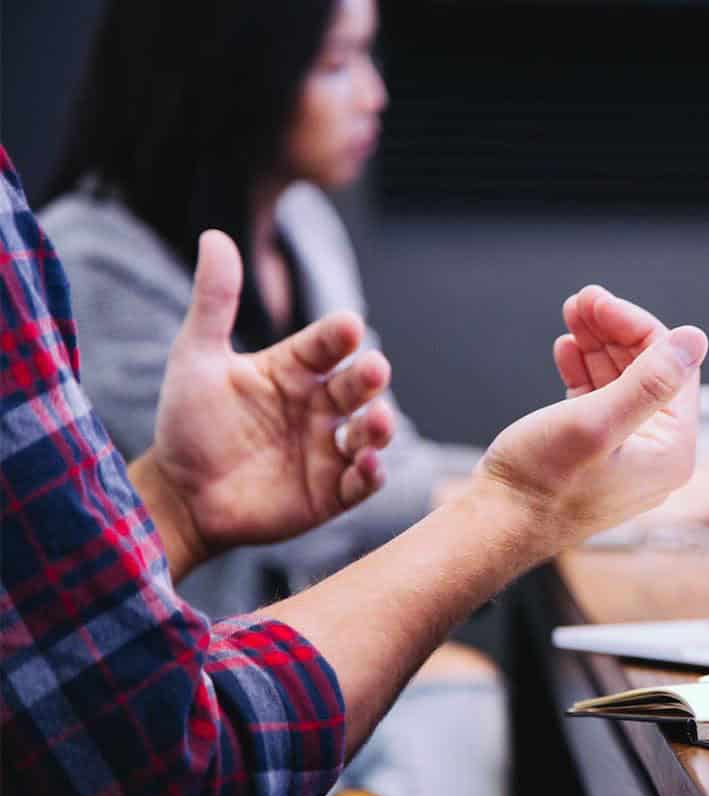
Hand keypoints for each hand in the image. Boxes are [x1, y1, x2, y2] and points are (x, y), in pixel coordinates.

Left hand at [137, 231, 394, 575]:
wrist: (178, 496)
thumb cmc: (188, 424)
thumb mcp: (196, 358)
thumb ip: (214, 301)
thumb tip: (215, 236)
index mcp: (294, 370)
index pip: (326, 345)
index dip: (338, 336)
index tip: (347, 326)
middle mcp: (319, 406)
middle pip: (356, 386)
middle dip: (369, 377)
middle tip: (374, 369)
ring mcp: (328, 449)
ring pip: (369, 432)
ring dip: (380, 426)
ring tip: (377, 420)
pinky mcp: (330, 493)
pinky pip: (362, 481)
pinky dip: (371, 473)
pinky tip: (367, 464)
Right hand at [471, 285, 707, 553]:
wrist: (495, 526)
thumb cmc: (541, 483)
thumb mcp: (597, 422)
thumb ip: (649, 381)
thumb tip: (695, 339)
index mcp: (672, 450)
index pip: (672, 367)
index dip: (636, 326)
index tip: (598, 300)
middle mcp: (657, 455)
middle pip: (648, 371)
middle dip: (614, 331)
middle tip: (581, 300)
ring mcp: (626, 455)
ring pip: (621, 382)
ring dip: (597, 345)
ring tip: (571, 315)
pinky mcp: (595, 455)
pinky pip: (600, 402)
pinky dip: (584, 372)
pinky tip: (567, 350)